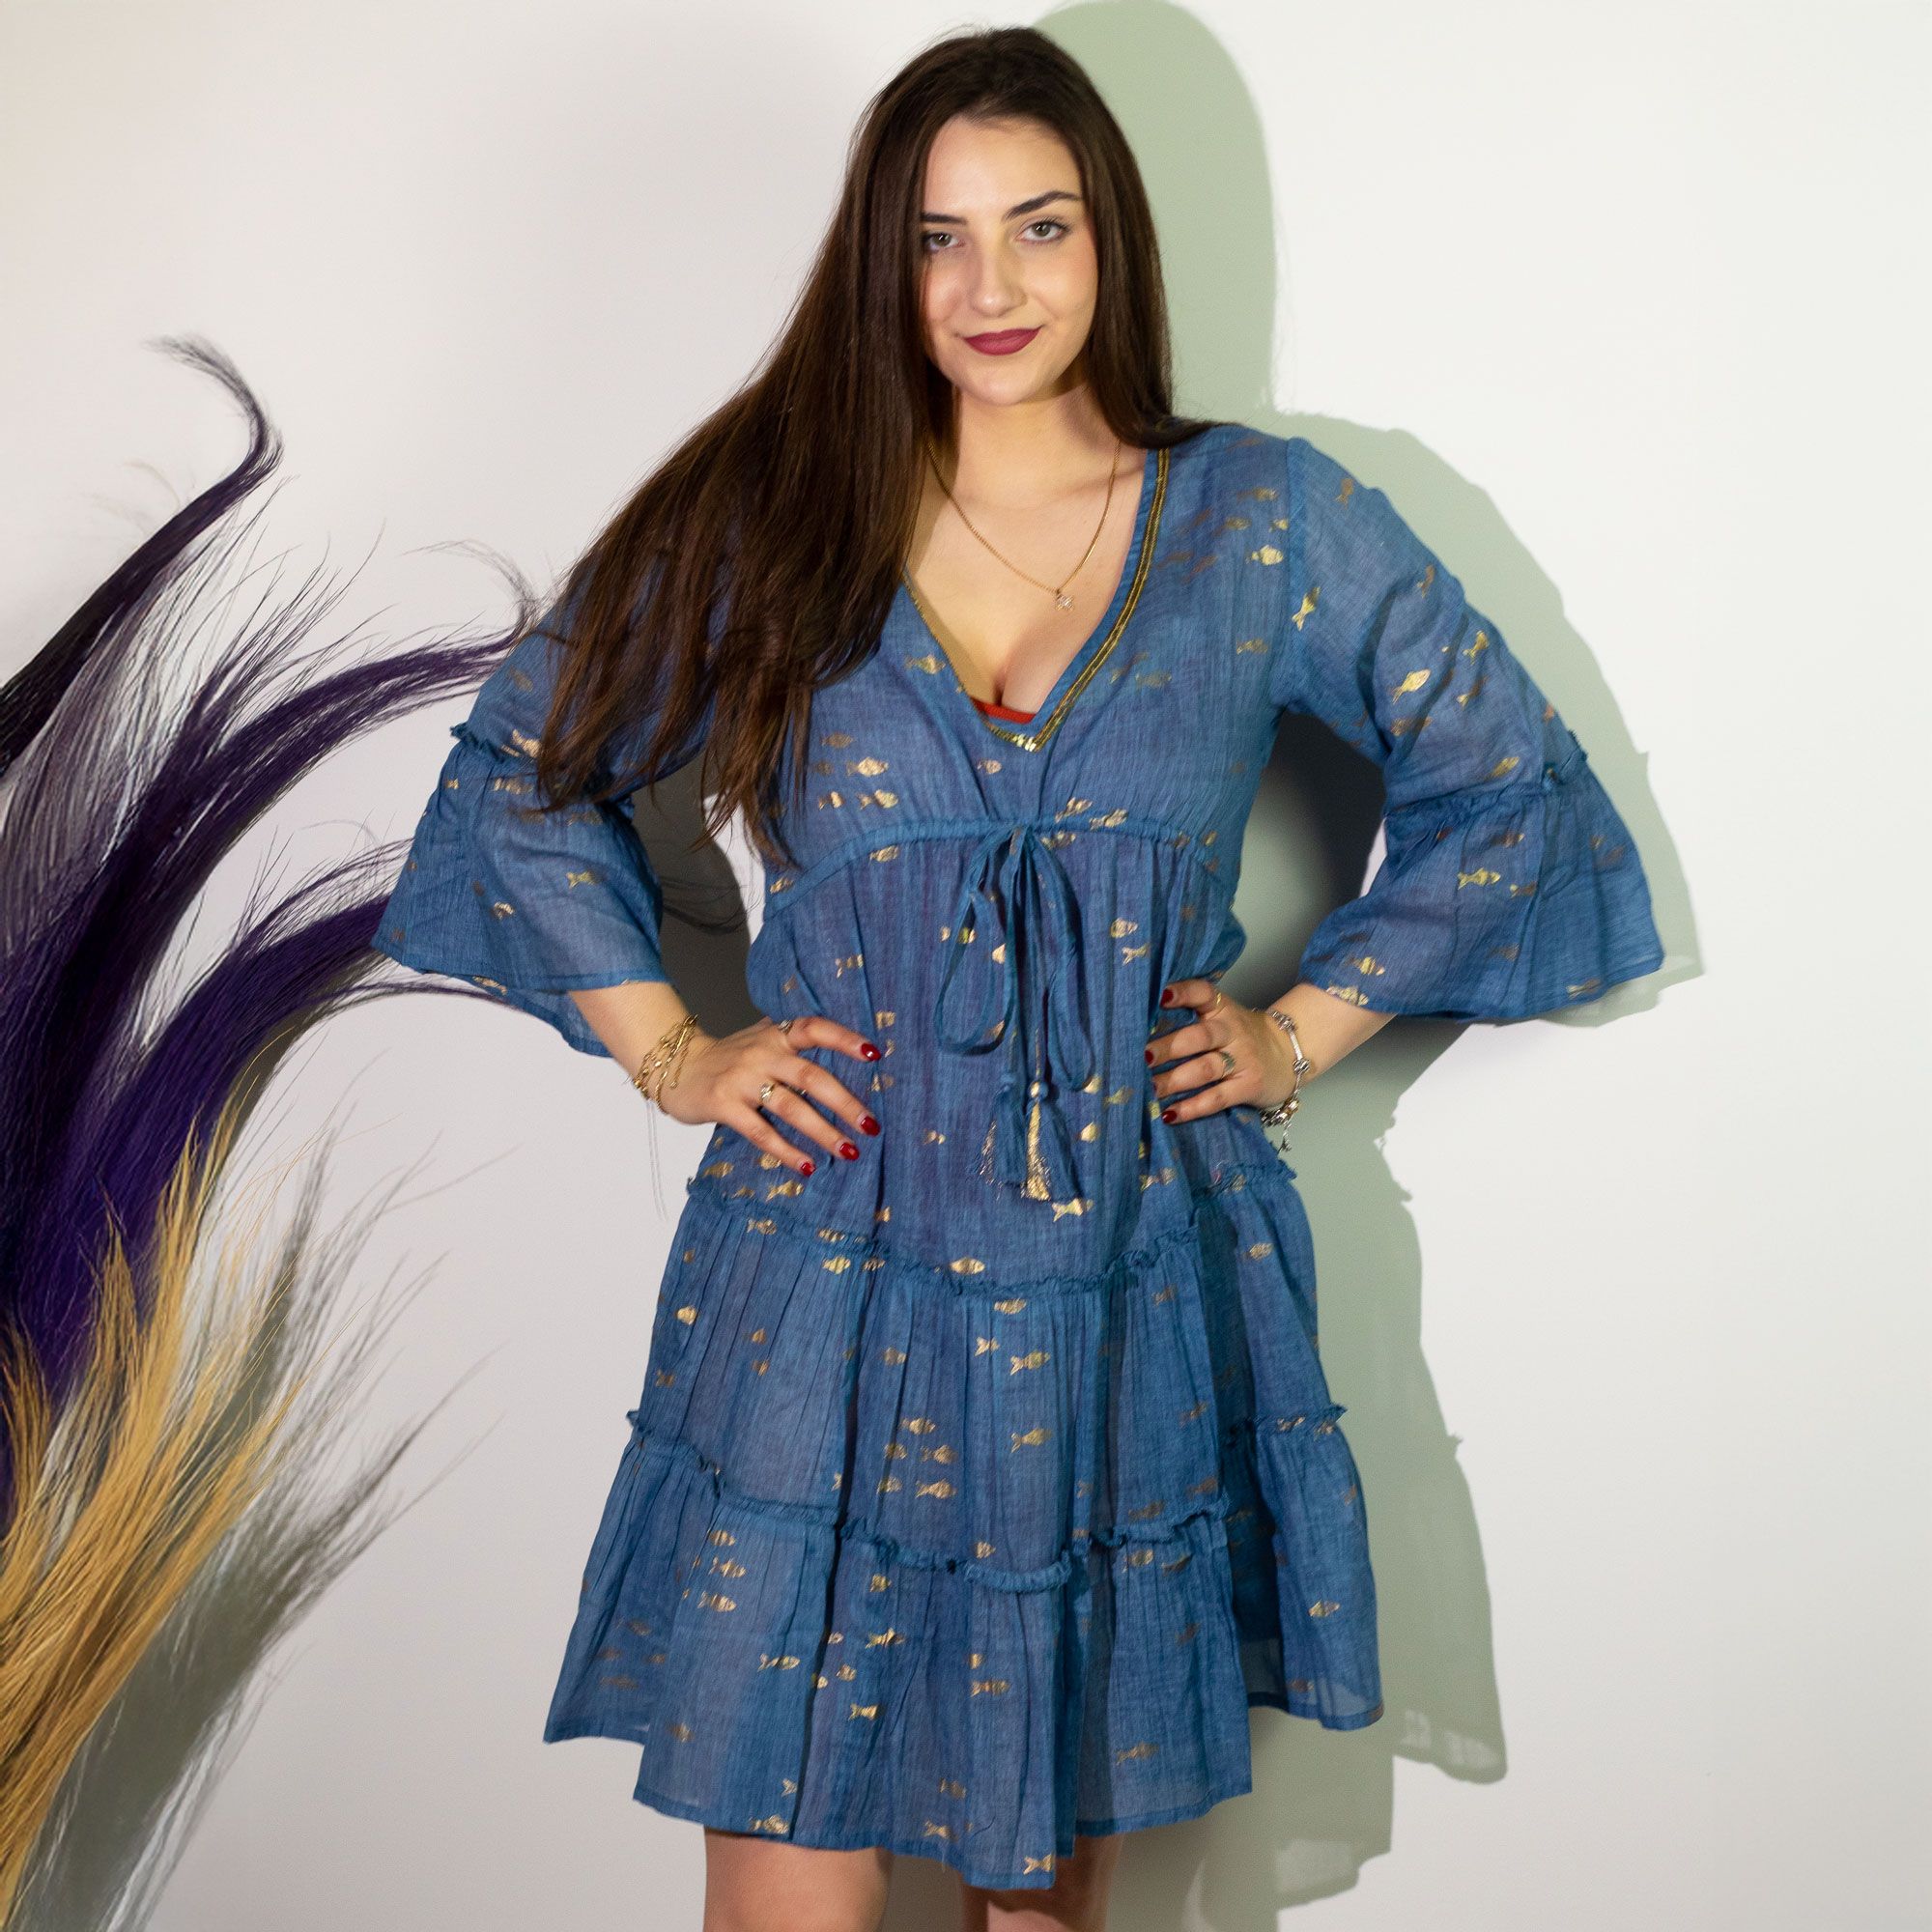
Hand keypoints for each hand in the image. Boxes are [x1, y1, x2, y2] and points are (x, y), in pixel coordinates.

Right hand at [654, 1013, 882, 1176]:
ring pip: (790, 1107)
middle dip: (845, 1103)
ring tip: (848, 1152)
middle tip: (871, 1126)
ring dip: (823, 1132)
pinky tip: (807, 1166)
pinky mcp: (723, 1105)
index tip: (875, 1055)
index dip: (845, 1039)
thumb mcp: (762, 1040)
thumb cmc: (732, 1059)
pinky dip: (787, 1151)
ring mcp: (741, 1078)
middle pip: (810, 1076)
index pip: (815, 1028)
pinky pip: (761, 1131)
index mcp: (776, 1034)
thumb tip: (850, 1071)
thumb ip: (795, 1047)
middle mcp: (761, 1052)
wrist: (677, 1067)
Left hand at [1144, 977, 1297, 1123]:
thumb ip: (1192, 1019)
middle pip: (1199, 1037)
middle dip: (1168, 1048)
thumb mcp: (1225, 1018)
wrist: (1290, 1055)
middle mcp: (1232, 1032)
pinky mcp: (1248, 1087)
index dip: (1184, 993)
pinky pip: (1216, 1098)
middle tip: (1142, 1057)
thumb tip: (1140, 1031)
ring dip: (1174, 1080)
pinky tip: (1169, 1113)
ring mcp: (1242, 1060)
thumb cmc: (1242, 1037)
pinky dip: (1192, 1107)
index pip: (1204, 994)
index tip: (1162, 996)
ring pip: (1204, 1069)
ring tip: (1149, 1088)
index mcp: (1223, 1009)